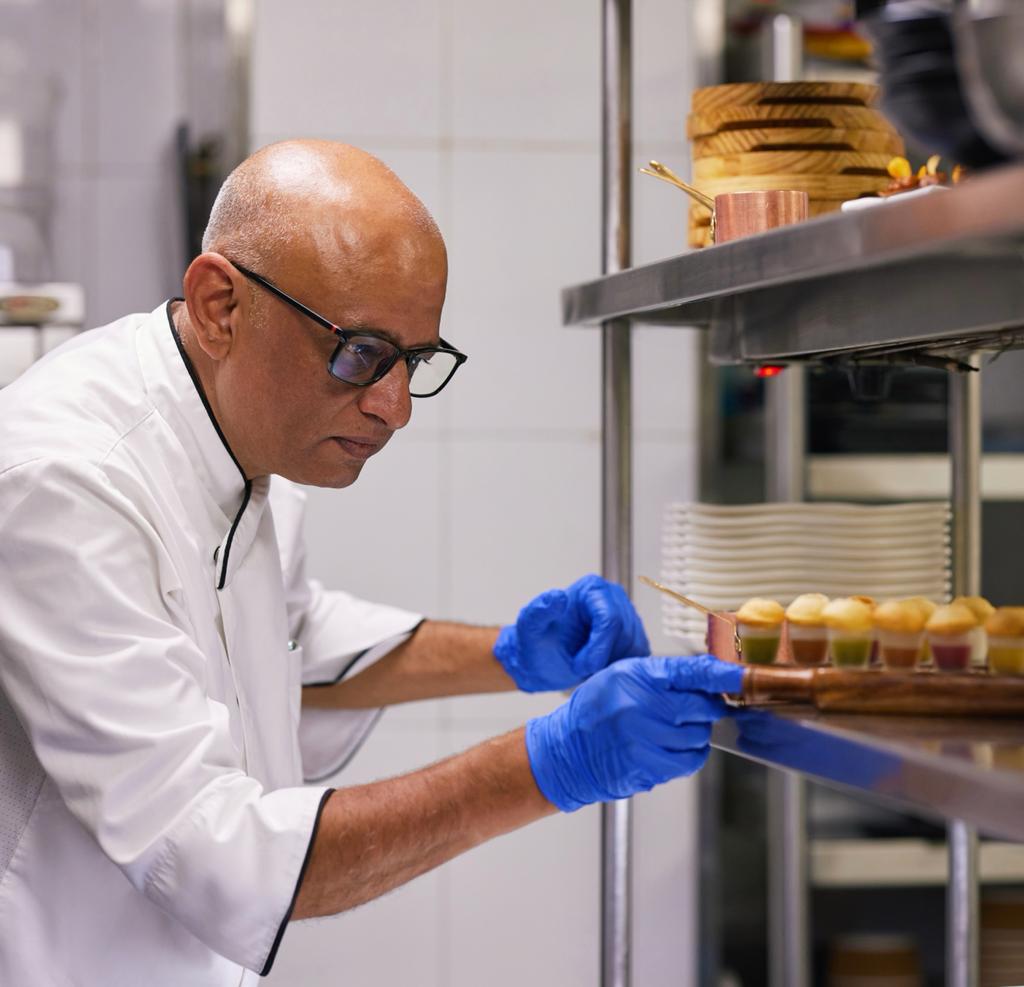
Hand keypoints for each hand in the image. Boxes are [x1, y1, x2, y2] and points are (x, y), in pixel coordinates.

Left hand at [493, 574, 649, 691]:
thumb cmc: (537, 644)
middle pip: (626, 635)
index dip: (599, 648)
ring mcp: (628, 616)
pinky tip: (598, 668)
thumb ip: (539, 611)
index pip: (611, 619)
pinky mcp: (635, 636)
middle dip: (603, 658)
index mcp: (592, 589)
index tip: (581, 667)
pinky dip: (618, 668)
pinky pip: (637, 658)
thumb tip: (558, 596)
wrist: (543, 661)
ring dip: (610, 664)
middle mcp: (615, 597)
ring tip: (586, 666)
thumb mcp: (530, 628)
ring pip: (634, 647)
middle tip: (579, 668)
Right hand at [524, 654, 743, 810]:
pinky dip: (689, 754)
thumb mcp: (622, 677)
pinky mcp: (648, 765)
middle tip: (696, 708)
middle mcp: (640, 705)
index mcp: (636, 676)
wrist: (566, 751)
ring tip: (669, 729)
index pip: (691, 672)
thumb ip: (663, 676)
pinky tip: (671, 748)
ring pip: (699, 735)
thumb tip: (710, 678)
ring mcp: (645, 737)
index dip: (722, 674)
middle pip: (702, 707)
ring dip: (695, 733)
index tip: (744, 676)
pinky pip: (689, 760)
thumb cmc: (596, 710)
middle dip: (708, 708)